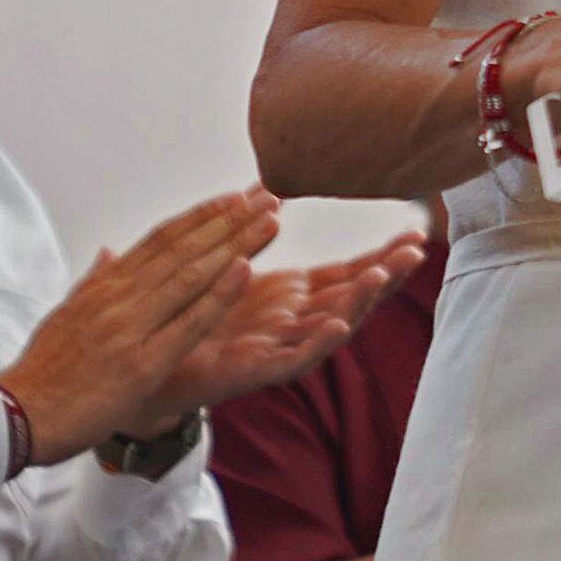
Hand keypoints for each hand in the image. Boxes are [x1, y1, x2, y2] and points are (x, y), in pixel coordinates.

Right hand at [0, 188, 281, 465]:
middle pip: (184, 248)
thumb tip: (109, 252)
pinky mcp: (140, 363)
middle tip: (269, 196)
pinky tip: (246, 271)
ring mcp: (130, 328)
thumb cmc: (42, 373)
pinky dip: (218, 295)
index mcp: (104, 287)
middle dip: (230, 221)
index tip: (236, 198)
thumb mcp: (65, 317)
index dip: (203, 216)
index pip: (161, 240)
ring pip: (191, 275)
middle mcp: (118, 298)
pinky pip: (187, 323)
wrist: (15, 417)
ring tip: (270, 221)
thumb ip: (93, 283)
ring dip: (235, 245)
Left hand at [122, 226, 428, 440]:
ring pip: (331, 325)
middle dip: (386, 274)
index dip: (380, 255)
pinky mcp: (253, 371)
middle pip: (351, 297)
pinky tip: (337, 324)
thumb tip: (260, 188)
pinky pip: (293, 359)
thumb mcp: (218, 266)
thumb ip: (243, 233)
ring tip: (382, 276)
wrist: (143, 369)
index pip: (345, 274)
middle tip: (418, 250)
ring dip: (359, 303)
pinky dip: (317, 343)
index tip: (414, 234)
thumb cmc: (182, 320)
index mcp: (287, 297)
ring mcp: (276, 348)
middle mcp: (290, 322)